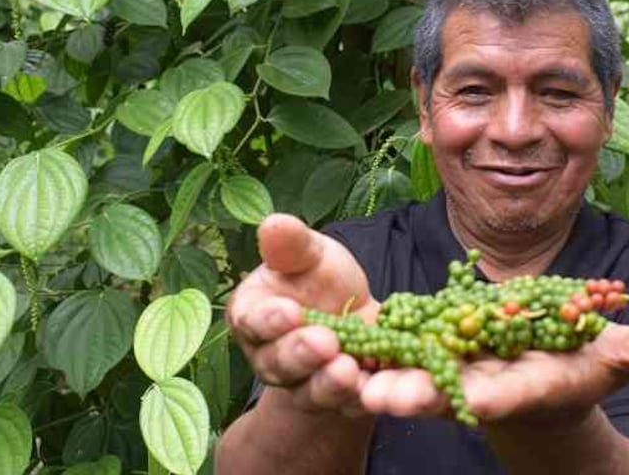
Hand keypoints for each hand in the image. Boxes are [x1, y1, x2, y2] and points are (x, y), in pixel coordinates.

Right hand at [226, 213, 377, 416]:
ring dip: (330, 383)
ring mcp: (306, 385)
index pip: (253, 322)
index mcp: (254, 317)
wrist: (352, 315)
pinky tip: (375, 389)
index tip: (290, 311)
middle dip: (301, 354)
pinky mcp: (341, 402)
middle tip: (324, 342)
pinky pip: (349, 406)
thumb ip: (291, 245)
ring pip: (313, 391)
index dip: (269, 320)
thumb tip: (273, 222)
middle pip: (279, 364)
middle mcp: (272, 359)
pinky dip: (362, 399)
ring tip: (348, 369)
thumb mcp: (309, 254)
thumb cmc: (318, 279)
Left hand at [356, 315, 628, 423]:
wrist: (533, 376)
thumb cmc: (584, 364)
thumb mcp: (618, 355)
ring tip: (341, 373)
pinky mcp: (423, 350)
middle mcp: (482, 382)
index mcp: (529, 383)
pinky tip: (324, 334)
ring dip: (376, 373)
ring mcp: (447, 368)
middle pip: (448, 390)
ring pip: (408, 371)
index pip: (515, 394)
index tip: (479, 402)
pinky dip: (360, 344)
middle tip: (383, 395)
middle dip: (419, 394)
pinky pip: (388, 346)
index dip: (498, 396)